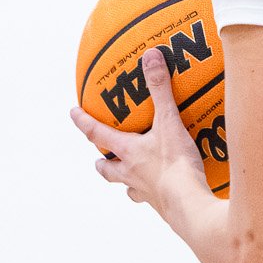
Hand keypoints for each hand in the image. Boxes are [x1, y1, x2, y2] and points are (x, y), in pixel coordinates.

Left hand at [68, 47, 207, 211]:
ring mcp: (147, 193)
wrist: (190, 207)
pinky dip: (155, 193)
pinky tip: (165, 190)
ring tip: (131, 177)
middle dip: (102, 163)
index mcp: (128, 153)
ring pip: (128, 188)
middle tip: (98, 158)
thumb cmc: (175, 166)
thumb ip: (160, 89)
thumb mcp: (169, 122)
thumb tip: (151, 56)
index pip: (97, 134)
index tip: (72, 113)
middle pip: (108, 170)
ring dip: (126, 181)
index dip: (84, 123)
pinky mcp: (164, 206)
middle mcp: (132, 174)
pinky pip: (155, 198)